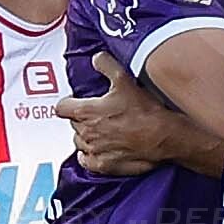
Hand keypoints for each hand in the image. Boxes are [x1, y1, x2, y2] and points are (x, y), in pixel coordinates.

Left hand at [59, 61, 190, 177]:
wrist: (163, 136)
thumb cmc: (145, 110)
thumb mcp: (125, 79)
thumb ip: (106, 65)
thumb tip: (96, 58)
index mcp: (86, 111)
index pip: (61, 108)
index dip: (68, 102)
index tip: (77, 101)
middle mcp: (86, 133)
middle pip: (72, 124)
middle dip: (81, 118)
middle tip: (98, 113)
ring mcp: (94, 151)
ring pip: (79, 142)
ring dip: (86, 136)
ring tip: (101, 130)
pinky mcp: (104, 165)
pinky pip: (87, 161)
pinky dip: (89, 156)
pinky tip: (99, 149)